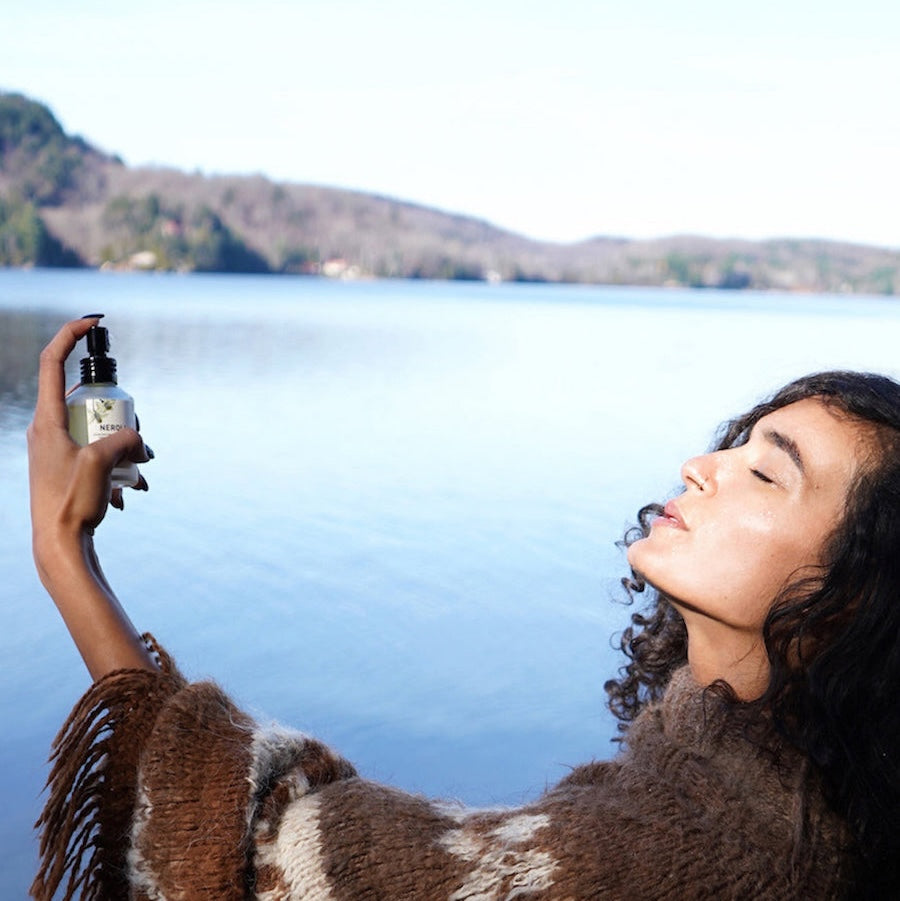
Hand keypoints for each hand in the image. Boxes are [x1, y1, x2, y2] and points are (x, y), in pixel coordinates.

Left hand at [27, 317, 150, 558]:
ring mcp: (56, 448)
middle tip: (137, 430)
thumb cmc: (71, 503)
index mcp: (46, 419)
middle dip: (120, 410)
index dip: (70, 334)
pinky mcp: (67, 466)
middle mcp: (47, 428)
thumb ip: (125, 439)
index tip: (94, 322)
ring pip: (97, 427)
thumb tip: (139, 439)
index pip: (52, 361)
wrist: (58, 545)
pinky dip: (118, 464)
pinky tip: (128, 490)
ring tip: (139, 468)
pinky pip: (98, 451)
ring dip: (124, 443)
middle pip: (86, 397)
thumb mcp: (102, 463)